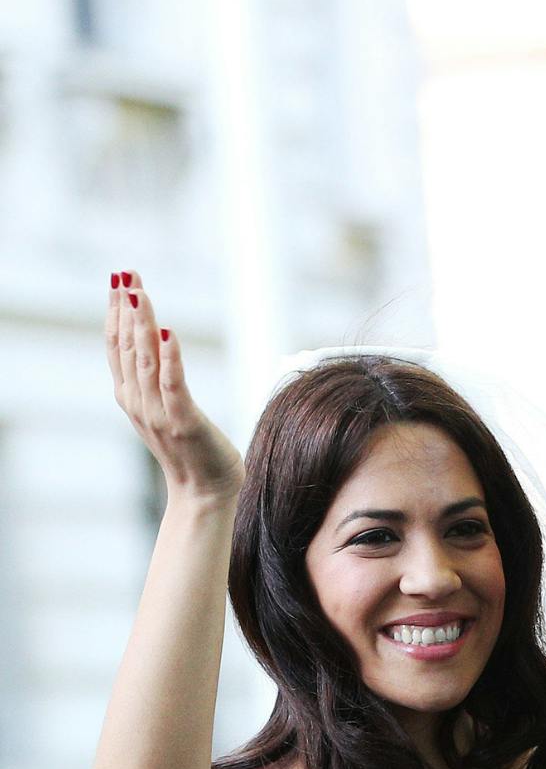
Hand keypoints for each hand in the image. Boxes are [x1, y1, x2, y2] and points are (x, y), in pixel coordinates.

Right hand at [106, 271, 242, 499]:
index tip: (117, 282)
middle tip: (126, 274)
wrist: (207, 494)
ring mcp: (158, 414)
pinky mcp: (183, 423)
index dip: (115, 312)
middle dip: (125, 308)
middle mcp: (137, 403)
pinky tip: (169, 332)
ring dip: (142, 323)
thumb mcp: (166, 410)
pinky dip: (170, 358)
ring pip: (145, 359)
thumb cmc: (194, 452)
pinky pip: (173, 385)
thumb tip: (159, 342)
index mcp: (131, 398)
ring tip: (140, 292)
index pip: (117, 346)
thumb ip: (157, 381)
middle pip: (127, 346)